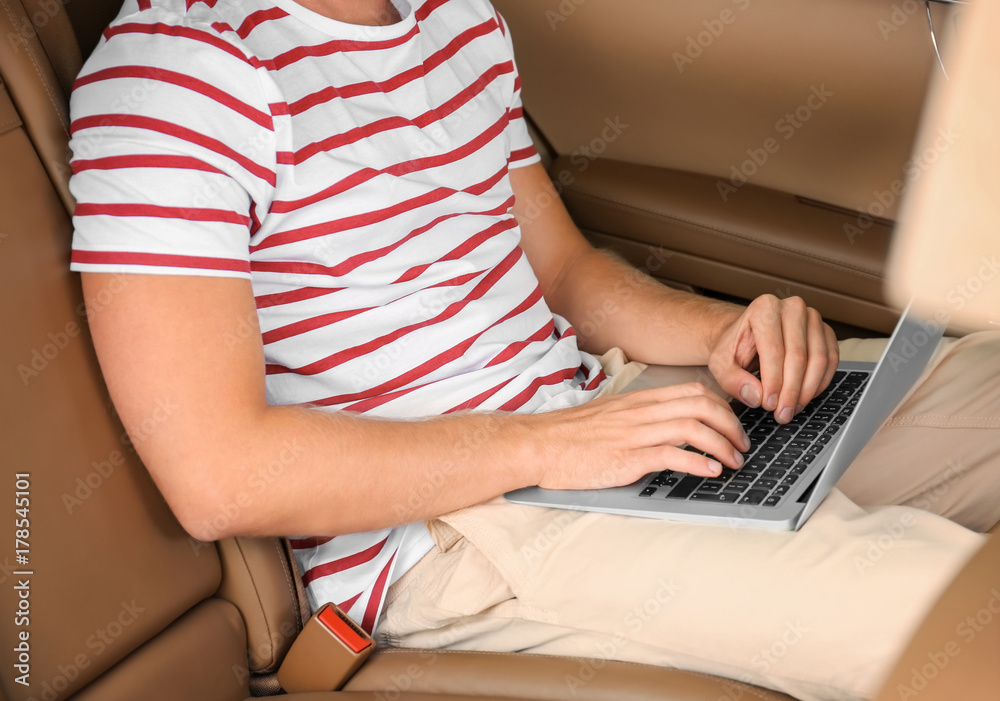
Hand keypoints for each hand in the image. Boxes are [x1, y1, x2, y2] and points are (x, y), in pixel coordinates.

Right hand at [534, 382, 750, 488]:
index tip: (732, 425)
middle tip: (742, 445)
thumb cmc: (569, 436)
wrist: (537, 445)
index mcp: (638, 400)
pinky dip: (698, 463)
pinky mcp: (626, 458)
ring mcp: (634, 433)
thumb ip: (637, 418)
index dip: (722, 407)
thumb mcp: (608, 416)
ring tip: (733, 462)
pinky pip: (672, 455)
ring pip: (693, 427)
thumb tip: (665, 429)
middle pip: (701, 404)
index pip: (692, 391)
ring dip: (722, 445)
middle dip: (731, 425)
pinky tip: (710, 472)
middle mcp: (640, 411)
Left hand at [707, 295, 838, 423]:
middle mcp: (792, 307)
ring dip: (807, 391)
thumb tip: (756, 396)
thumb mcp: (721, 363)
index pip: (774, 350)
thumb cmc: (734, 348)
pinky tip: (804, 397)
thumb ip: (732, 380)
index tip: (769, 405)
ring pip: (819, 360)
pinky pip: (831, 361)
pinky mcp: (826, 332)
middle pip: (799, 356)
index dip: (773, 382)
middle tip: (782, 414)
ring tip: (792, 409)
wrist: (747, 335)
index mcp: (764, 308)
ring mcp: (812, 318)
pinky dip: (819, 384)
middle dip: (791, 391)